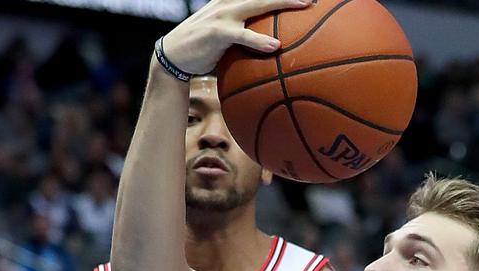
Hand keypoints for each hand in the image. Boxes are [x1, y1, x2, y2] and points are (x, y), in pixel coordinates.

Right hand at [159, 0, 310, 76]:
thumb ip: (246, 34)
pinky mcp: (217, 32)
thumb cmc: (203, 49)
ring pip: (259, 4)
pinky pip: (242, 35)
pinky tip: (276, 46)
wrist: (172, 57)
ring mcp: (223, 14)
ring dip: (284, 2)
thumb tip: (273, 47)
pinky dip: (259, 41)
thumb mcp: (226, 35)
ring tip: (306, 4)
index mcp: (233, 1)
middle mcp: (229, 2)